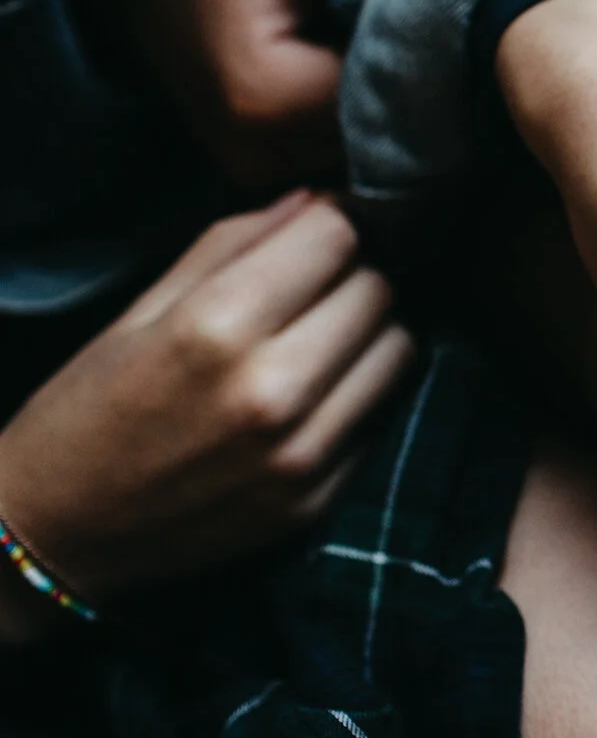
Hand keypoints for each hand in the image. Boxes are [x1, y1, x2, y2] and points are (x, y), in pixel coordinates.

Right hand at [0, 192, 415, 609]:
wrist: (55, 539)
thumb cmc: (87, 411)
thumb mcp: (140, 310)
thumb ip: (232, 244)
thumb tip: (314, 198)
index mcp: (216, 326)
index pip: (337, 236)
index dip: (335, 221)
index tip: (321, 228)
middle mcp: (272, 390)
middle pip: (379, 288)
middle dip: (358, 271)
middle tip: (324, 281)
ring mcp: (303, 452)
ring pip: (400, 347)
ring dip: (373, 329)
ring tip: (327, 333)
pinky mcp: (319, 501)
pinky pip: (381, 414)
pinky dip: (363, 391)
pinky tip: (320, 391)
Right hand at [114, 0, 453, 185]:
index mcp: (266, 98)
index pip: (388, 93)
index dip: (431, 55)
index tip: (453, 17)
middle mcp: (263, 153)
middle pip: (381, 132)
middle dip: (420, 86)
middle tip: (445, 36)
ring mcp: (265, 176)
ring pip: (367, 153)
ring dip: (395, 110)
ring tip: (413, 58)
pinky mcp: (271, 179)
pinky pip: (343, 161)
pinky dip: (369, 127)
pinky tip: (380, 85)